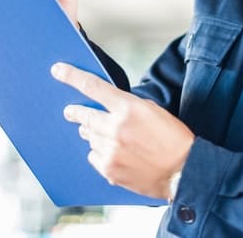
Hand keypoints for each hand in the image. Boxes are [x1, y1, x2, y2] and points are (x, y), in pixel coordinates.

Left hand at [52, 62, 193, 198]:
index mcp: (128, 108)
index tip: (57, 70)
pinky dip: (99, 153)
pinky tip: (114, 154)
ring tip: (109, 137)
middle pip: (84, 115)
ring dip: (93, 134)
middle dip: (75, 112)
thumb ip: (127, 106)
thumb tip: (107, 106)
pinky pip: (93, 156)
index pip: (93, 86)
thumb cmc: (173, 139)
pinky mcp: (109, 169)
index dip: (72, 76)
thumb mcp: (153, 111)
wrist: (184, 172)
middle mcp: (115, 128)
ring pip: (89, 136)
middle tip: (70, 112)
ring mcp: (110, 150)